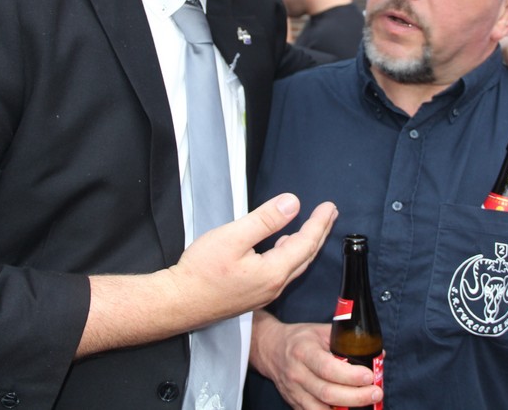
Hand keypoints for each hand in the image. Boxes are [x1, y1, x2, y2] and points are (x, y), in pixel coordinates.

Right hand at [168, 194, 337, 324]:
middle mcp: (273, 286)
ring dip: (306, 244)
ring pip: (294, 266)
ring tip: (313, 228)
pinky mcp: (252, 295)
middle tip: (330, 214)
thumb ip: (265, 220)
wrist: (177, 303)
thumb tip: (292, 204)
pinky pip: (281, 272)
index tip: (329, 207)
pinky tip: (282, 247)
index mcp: (273, 272)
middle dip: (320, 233)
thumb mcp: (232, 236)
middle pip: (305, 256)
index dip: (319, 223)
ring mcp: (263, 293)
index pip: (305, 243)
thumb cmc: (200, 272)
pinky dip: (290, 256)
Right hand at [251, 311, 382, 409]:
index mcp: (304, 351)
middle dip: (356, 396)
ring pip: (321, 408)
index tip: (369, 376)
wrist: (270, 349)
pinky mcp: (294, 404)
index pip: (327, 368)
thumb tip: (378, 354)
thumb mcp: (320, 331)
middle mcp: (297, 373)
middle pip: (327, 392)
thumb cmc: (299, 339)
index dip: (349, 375)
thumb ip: (346, 341)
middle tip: (376, 393)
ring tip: (366, 405)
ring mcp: (294, 392)